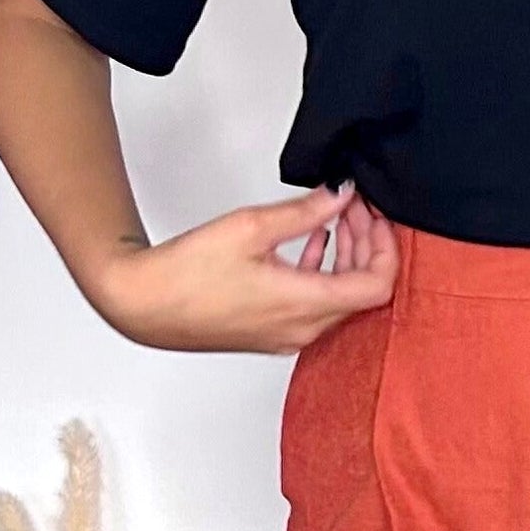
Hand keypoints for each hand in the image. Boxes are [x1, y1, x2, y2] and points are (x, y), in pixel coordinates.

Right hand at [88, 183, 398, 353]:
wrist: (144, 306)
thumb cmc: (187, 274)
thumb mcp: (252, 227)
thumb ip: (305, 211)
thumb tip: (340, 194)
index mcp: (305, 305)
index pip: (378, 285)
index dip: (385, 246)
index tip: (374, 214)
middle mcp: (303, 329)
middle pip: (363, 291)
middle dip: (366, 244)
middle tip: (355, 207)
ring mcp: (289, 336)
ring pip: (340, 299)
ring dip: (346, 257)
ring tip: (336, 218)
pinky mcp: (273, 334)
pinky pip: (317, 307)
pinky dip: (324, 273)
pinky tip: (314, 244)